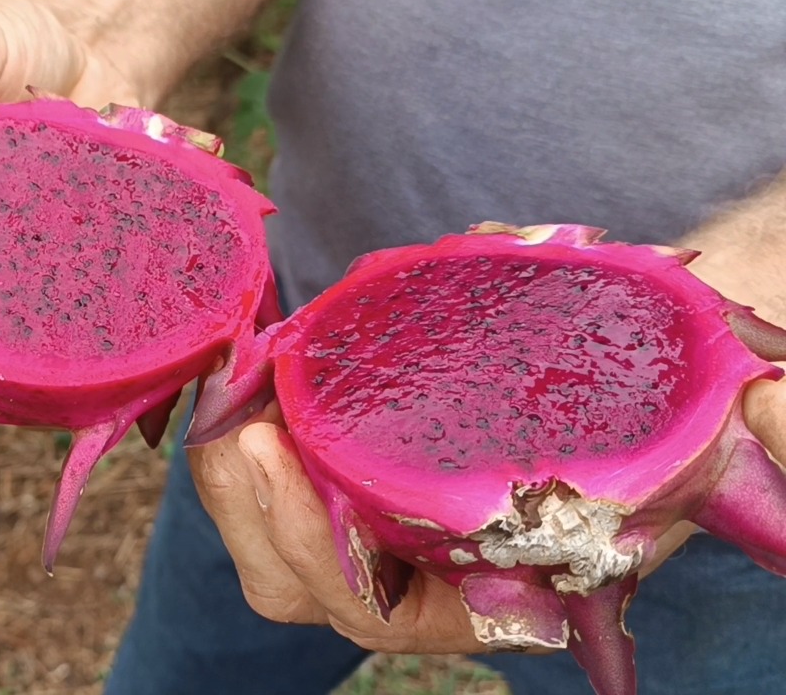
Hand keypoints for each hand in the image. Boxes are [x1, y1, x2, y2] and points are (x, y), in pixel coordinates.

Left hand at [188, 382, 785, 654]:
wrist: (641, 346)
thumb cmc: (668, 385)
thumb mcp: (705, 420)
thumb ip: (742, 438)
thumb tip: (776, 421)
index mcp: (495, 586)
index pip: (384, 612)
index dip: (324, 553)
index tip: (282, 455)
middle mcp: (425, 566)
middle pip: (299, 586)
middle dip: (252, 514)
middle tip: (240, 420)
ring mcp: (377, 514)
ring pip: (266, 533)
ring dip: (227, 471)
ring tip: (228, 384)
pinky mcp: (347, 458)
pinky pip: (266, 473)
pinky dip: (239, 427)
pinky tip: (240, 364)